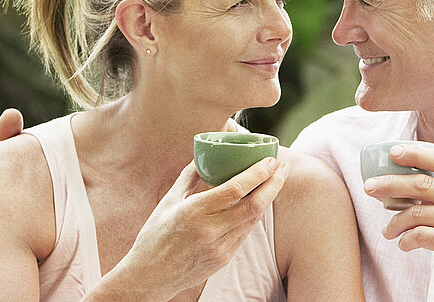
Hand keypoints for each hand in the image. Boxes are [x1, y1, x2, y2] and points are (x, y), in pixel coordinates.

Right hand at [94, 158, 290, 299]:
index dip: (258, 173)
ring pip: (253, 219)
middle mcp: (209, 230)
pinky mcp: (223, 259)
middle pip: (254, 204)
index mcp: (194, 211)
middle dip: (274, 183)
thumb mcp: (167, 202)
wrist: (149, 276)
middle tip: (284, 167)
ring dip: (267, 198)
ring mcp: (219, 247)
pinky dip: (253, 216)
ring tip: (275, 181)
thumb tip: (202, 156)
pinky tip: (258, 202)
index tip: (271, 161)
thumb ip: (188, 177)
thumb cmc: (155, 236)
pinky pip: (244, 233)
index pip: (236, 189)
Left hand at [364, 145, 433, 300]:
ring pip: (416, 212)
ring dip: (394, 222)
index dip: (415, 153)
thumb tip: (409, 186)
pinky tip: (404, 245)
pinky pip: (419, 235)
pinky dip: (405, 240)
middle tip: (371, 187)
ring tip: (388, 231)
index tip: (393, 152)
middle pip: (422, 183)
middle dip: (391, 184)